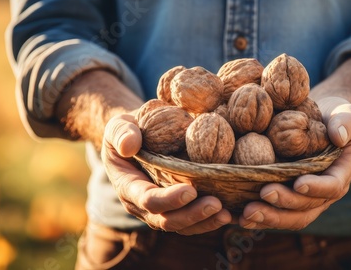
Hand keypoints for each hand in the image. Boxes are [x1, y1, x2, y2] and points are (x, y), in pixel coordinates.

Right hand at [101, 112, 231, 234]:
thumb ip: (121, 133)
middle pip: (168, 220)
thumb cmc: (128, 129)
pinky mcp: (177, 208)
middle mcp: (143, 205)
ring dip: (205, 222)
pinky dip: (211, 220)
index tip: (190, 190)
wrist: (136, 138)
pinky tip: (231, 215)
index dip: (169, 199)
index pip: (148, 200)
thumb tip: (129, 146)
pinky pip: (193, 221)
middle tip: (216, 204)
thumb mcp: (119, 126)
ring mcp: (162, 209)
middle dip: (192, 215)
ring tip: (227, 215)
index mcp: (128, 187)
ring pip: (183, 226)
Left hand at [239, 97, 350, 229]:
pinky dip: (257, 217)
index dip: (316, 188)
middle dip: (285, 204)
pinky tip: (236, 217)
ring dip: (268, 217)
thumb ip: (345, 123)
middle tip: (265, 194)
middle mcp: (322, 193)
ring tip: (247, 213)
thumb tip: (339, 136)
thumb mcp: (346, 114)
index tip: (299, 183)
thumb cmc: (335, 115)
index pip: (332, 187)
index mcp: (340, 174)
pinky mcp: (286, 197)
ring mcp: (304, 198)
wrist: (320, 120)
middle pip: (306, 207)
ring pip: (289, 216)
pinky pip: (273, 212)